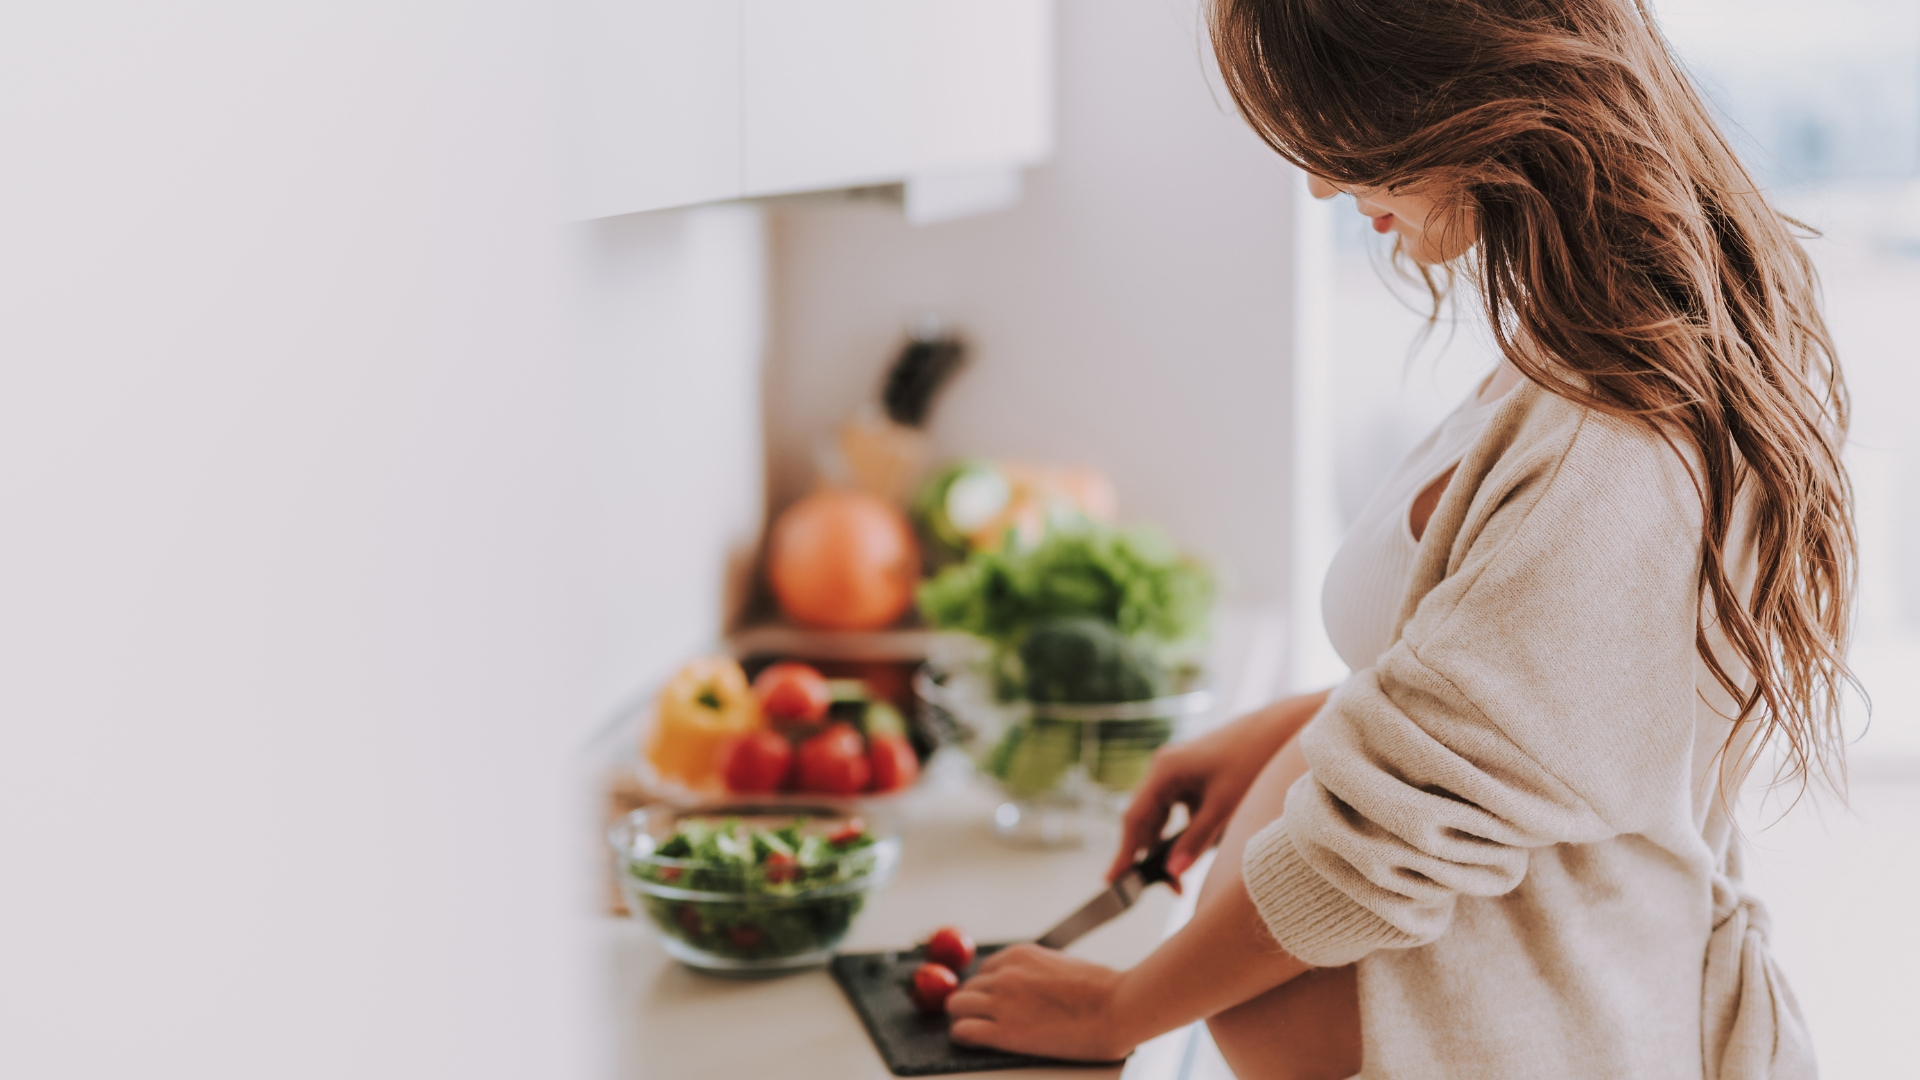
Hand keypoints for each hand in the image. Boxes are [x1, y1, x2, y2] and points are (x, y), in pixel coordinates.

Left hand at [946, 944, 1135, 1061]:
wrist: (1117, 1007)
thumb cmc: (1103, 989)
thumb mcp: (1061, 964)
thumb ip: (1037, 971)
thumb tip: (1031, 983)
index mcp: (1021, 955)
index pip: (986, 969)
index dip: (988, 986)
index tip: (991, 997)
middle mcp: (1006, 974)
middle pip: (968, 987)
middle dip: (973, 1001)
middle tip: (980, 1015)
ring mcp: (1002, 1002)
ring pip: (958, 1006)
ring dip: (963, 1016)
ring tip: (972, 1027)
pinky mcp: (1004, 1032)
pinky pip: (964, 1031)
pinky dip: (962, 1035)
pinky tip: (968, 1039)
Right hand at [1107, 689, 1329, 888]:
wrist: (1280, 730)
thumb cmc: (1251, 761)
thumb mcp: (1223, 807)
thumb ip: (1195, 840)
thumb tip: (1173, 872)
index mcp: (1164, 770)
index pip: (1134, 818)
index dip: (1124, 851)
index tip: (1114, 880)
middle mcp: (1163, 769)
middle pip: (1144, 819)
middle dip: (1148, 855)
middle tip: (1164, 888)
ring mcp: (1176, 772)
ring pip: (1160, 817)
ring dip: (1165, 846)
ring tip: (1176, 879)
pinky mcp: (1191, 778)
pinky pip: (1175, 811)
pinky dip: (1180, 833)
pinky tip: (1192, 851)